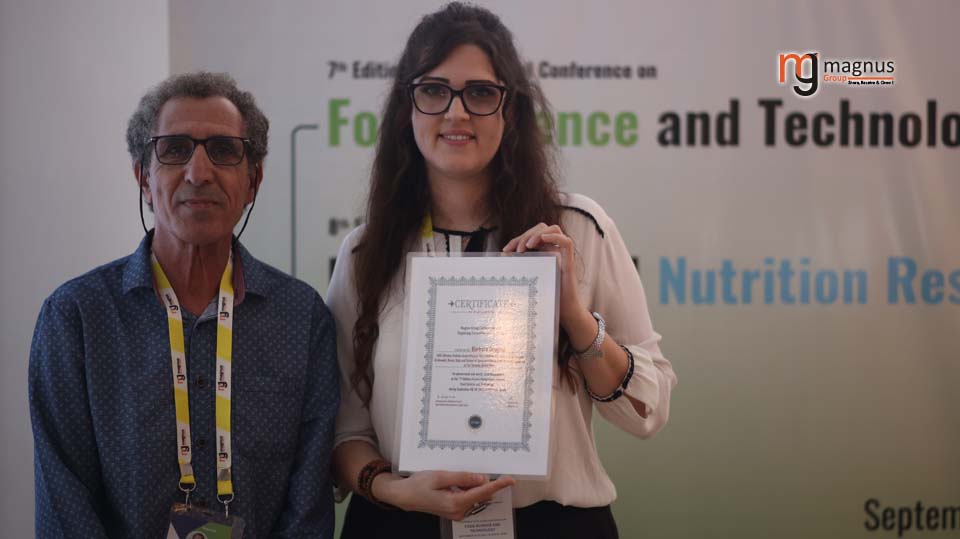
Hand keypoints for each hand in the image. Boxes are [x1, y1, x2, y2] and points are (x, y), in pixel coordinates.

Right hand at [375, 470, 513, 520]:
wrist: (404, 496)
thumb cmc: (419, 485)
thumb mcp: (441, 476)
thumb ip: (463, 478)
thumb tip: (482, 479)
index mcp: (456, 503)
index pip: (482, 492)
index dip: (497, 485)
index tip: (510, 480)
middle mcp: (458, 511)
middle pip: (479, 495)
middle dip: (483, 482)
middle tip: (476, 472)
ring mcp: (456, 512)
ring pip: (473, 496)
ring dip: (472, 485)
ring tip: (454, 478)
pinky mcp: (454, 510)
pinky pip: (467, 498)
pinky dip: (466, 489)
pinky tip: (455, 482)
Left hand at [502, 223, 587, 330]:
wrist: (563, 311)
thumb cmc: (546, 296)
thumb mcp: (529, 277)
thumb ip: (521, 266)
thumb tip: (503, 257)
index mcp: (544, 251)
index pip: (530, 235)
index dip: (517, 239)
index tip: (505, 250)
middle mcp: (554, 249)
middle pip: (540, 228)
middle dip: (525, 235)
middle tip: (516, 250)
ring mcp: (562, 254)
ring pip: (553, 229)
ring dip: (537, 234)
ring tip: (527, 247)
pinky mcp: (569, 262)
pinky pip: (566, 242)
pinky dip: (554, 237)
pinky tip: (542, 239)